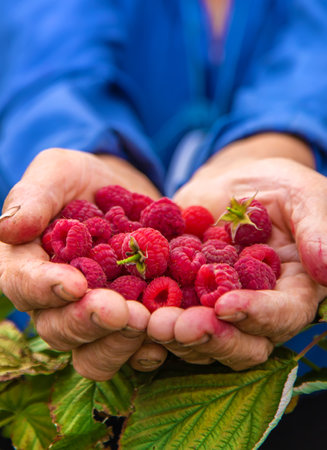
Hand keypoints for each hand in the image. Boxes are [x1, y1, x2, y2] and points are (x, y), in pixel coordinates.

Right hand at [0, 148, 166, 379]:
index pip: (23, 283)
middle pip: (58, 328)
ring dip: (118, 343)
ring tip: (146, 322)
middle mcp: (54, 302)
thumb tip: (8, 228)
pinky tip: (165, 337)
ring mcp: (92, 317)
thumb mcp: (58, 173)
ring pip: (92, 353)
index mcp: (26, 265)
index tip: (75, 284)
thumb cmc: (82, 182)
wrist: (122, 195)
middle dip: (88, 322)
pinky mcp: (126, 323)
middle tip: (120, 311)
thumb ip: (34, 196)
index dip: (45, 288)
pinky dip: (147, 350)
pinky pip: (132, 352)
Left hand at [148, 135, 326, 369]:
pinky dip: (148, 318)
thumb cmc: (274, 185)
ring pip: (200, 339)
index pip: (282, 314)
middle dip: (209, 338)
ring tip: (149, 322)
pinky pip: (167, 316)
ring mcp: (215, 307)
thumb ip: (317, 229)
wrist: (230, 184)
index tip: (226, 304)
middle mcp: (255, 309)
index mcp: (291, 289)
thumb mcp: (301, 195)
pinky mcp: (182, 297)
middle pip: (240, 342)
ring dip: (174, 335)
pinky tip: (129, 312)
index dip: (257, 314)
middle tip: (175, 326)